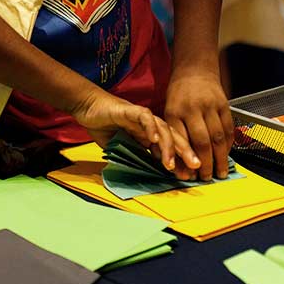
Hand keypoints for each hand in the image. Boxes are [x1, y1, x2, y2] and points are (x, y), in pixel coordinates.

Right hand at [70, 88, 200, 175]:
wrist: (88, 107)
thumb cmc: (104, 127)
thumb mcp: (122, 148)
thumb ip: (135, 157)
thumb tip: (148, 174)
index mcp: (149, 135)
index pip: (170, 148)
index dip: (180, 162)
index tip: (188, 176)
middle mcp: (150, 125)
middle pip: (173, 137)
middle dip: (185, 152)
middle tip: (195, 168)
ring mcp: (141, 117)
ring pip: (162, 129)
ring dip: (168, 146)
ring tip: (170, 164)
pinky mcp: (130, 110)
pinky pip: (144, 117)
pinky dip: (150, 127)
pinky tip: (154, 139)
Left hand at [165, 73, 233, 180]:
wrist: (195, 69)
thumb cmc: (179, 94)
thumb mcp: (169, 110)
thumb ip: (175, 134)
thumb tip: (181, 163)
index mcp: (174, 111)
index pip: (180, 141)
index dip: (185, 160)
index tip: (189, 176)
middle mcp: (192, 108)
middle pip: (201, 142)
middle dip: (205, 164)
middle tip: (206, 178)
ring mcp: (210, 106)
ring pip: (217, 137)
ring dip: (220, 158)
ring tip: (220, 172)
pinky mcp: (224, 104)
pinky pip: (228, 128)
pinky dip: (228, 145)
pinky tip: (226, 154)